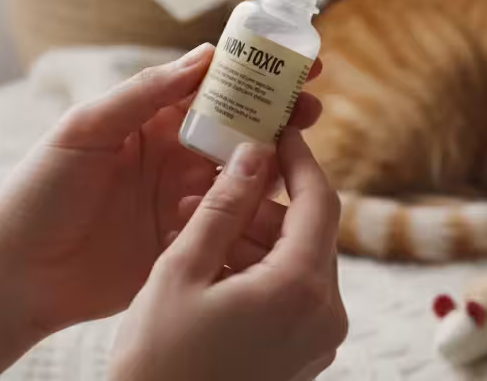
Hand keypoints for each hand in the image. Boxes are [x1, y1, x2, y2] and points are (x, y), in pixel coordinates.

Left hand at [0, 44, 324, 377]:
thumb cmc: (39, 194)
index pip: (210, 85)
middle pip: (238, 126)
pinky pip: (232, 222)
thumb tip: (203, 58)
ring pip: (243, 173)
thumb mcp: (85, 131)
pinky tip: (278, 206)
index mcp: (148, 121)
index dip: (253, 70)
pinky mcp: (187, 242)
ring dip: (276, 160)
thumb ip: (142, 95)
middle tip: (313, 105)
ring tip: (303, 154)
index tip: (292, 57)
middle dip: (279, 113)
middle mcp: (172, 155)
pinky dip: (257, 212)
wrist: (19, 276)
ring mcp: (183, 200)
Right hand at [110, 129, 347, 380]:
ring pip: (298, 262)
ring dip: (256, 237)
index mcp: (301, 289)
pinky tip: (211, 263)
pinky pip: (291, 294)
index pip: (319, 200)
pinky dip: (258, 270)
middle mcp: (325, 315)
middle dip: (263, 202)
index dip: (298, 158)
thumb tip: (253, 153)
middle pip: (309, 232)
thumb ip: (223, 206)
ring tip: (198, 224)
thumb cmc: (160, 361)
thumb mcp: (182, 271)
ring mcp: (318, 340)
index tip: (276, 129)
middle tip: (213, 184)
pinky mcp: (303, 356)